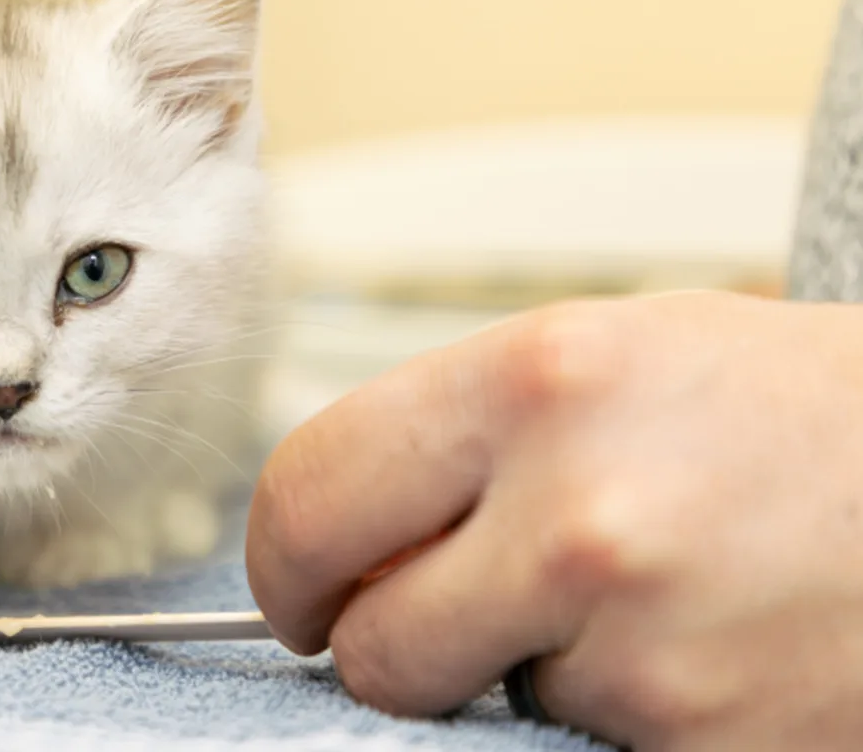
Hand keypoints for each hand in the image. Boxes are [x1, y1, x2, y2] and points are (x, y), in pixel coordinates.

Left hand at [247, 291, 862, 749]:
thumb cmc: (786, 410)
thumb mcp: (610, 359)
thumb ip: (457, 439)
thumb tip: (337, 538)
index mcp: (533, 380)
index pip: (307, 498)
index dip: (286, 563)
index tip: (304, 589)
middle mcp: (579, 515)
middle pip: (369, 641)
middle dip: (381, 641)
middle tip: (424, 622)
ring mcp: (649, 649)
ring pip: (478, 706)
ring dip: (521, 673)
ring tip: (633, 602)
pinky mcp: (708, 746)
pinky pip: (583, 748)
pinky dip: (619, 717)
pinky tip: (698, 649)